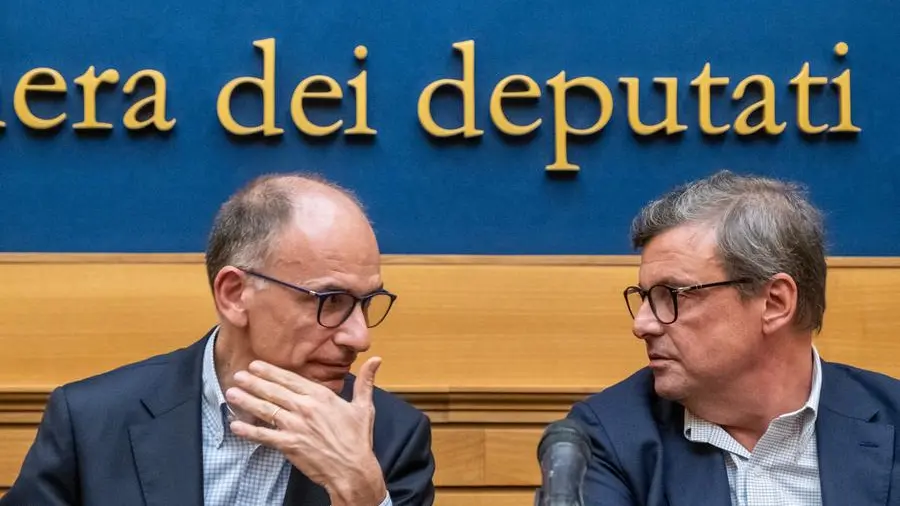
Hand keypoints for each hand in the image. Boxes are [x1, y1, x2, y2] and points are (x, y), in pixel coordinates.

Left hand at [225, 357, 387, 505]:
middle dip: (253, 382)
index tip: (256, 365)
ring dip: (247, 400)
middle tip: (238, 375)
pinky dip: (249, 430)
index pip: (291, 379)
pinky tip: (235, 425)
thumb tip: (377, 360)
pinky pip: (265, 436)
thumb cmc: (358, 439)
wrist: (353, 469)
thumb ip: (365, 381)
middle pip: (274, 391)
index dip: (271, 372)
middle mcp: (306, 408)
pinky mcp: (290, 445)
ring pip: (266, 410)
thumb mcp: (364, 406)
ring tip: (232, 392)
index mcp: (322, 396)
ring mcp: (296, 427)